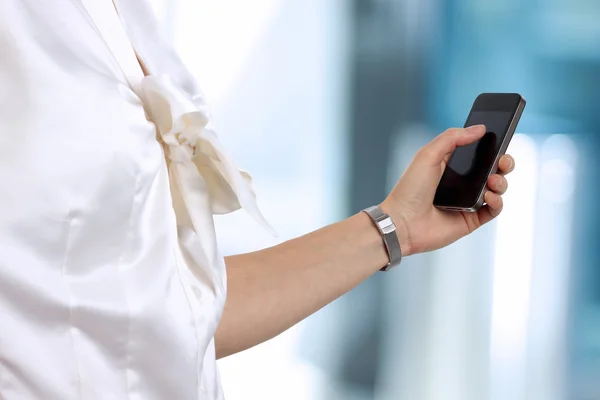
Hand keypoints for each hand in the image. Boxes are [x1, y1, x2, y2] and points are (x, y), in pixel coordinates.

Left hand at [380, 125, 514, 255]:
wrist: (403, 222)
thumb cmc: (409, 189)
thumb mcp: (428, 155)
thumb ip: (452, 138)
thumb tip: (480, 128)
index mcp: (450, 165)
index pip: (477, 152)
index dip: (492, 146)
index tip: (501, 139)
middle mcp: (460, 183)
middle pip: (492, 169)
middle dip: (504, 163)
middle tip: (503, 161)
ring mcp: (467, 201)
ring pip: (496, 189)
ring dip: (501, 182)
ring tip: (492, 180)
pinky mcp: (471, 220)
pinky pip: (493, 210)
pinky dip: (497, 202)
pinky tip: (489, 196)